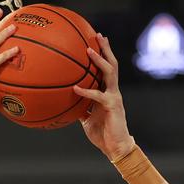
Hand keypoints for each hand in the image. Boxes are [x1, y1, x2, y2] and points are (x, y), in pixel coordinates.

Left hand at [73, 33, 136, 161]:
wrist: (115, 148)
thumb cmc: (102, 134)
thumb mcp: (87, 119)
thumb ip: (81, 108)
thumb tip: (67, 103)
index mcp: (107, 92)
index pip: (106, 69)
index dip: (103, 55)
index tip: (95, 41)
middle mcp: (113, 91)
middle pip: (112, 64)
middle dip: (106, 49)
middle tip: (98, 35)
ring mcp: (114, 97)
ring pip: (110, 73)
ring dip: (99, 61)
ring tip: (89, 51)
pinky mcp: (113, 106)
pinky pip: (98, 95)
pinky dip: (86, 91)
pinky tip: (76, 88)